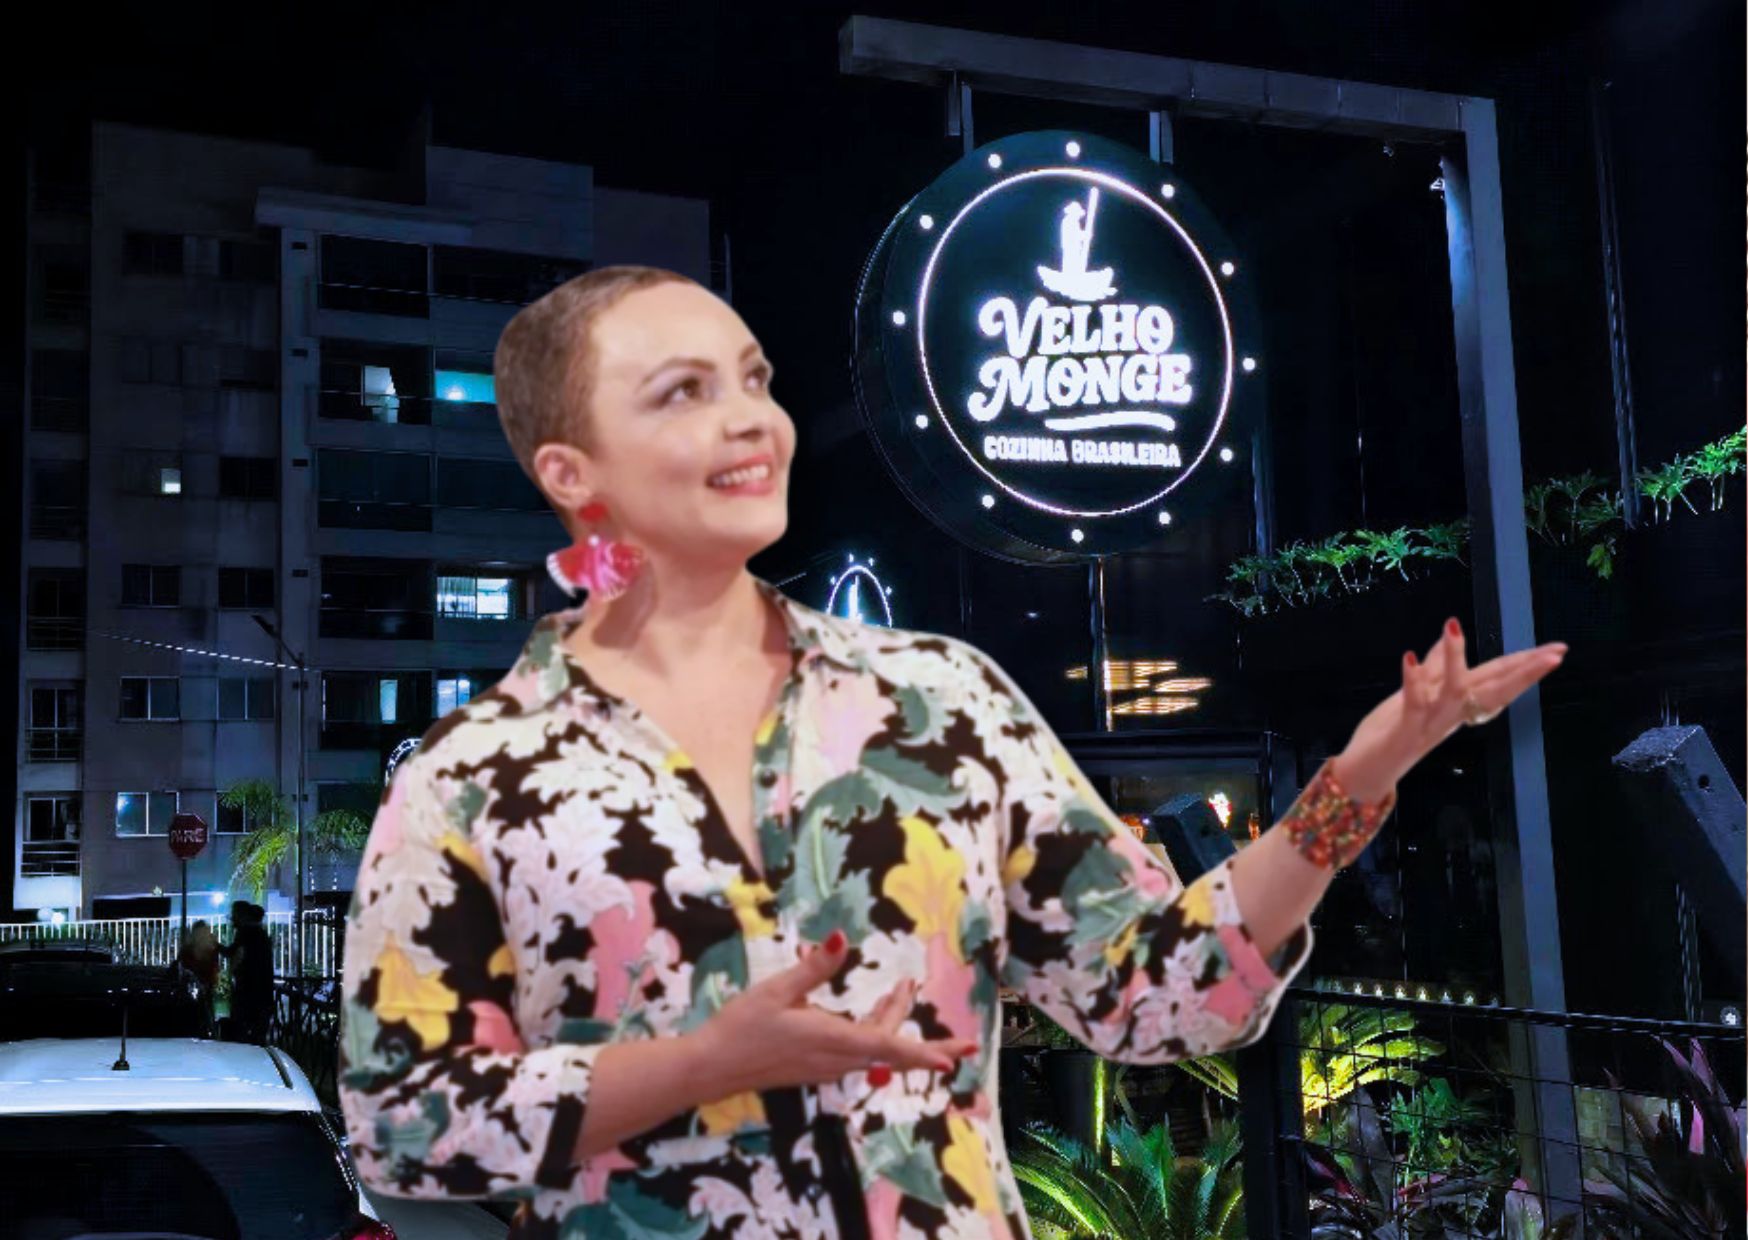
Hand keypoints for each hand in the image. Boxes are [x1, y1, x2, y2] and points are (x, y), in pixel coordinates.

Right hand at [692, 931, 972, 1095]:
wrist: (711, 1067)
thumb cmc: (741, 1027)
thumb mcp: (777, 990)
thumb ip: (813, 968)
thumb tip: (841, 940)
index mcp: (831, 1040)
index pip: (887, 1045)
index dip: (922, 1052)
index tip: (952, 1059)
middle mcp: (836, 1059)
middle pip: (890, 1050)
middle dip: (922, 1039)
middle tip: (950, 1024)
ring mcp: (826, 1067)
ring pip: (874, 1051)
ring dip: (893, 1026)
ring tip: (901, 991)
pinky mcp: (816, 1067)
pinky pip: (858, 1054)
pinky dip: (874, 1034)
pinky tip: (870, 1015)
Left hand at [1334, 618, 1567, 802]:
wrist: (1367, 771)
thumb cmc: (1393, 731)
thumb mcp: (1418, 694)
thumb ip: (1434, 668)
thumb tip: (1448, 638)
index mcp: (1458, 704)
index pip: (1498, 679)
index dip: (1526, 664)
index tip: (1559, 649)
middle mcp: (1452, 714)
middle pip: (1493, 690)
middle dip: (1523, 672)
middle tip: (1553, 654)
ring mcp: (1430, 724)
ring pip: (1452, 692)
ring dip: (1455, 660)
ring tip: (1454, 627)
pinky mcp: (1405, 730)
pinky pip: (1412, 705)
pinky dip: (1412, 682)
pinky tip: (1409, 658)